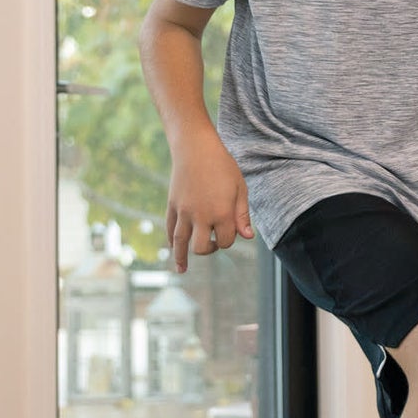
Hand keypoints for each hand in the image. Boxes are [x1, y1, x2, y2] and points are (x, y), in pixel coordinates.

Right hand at [166, 141, 253, 272]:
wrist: (195, 148)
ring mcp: (184, 212)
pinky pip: (170, 229)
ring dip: (181, 257)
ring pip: (180, 243)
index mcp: (222, 213)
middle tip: (214, 243)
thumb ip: (242, 214)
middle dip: (210, 249)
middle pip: (202, 247)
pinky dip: (171, 241)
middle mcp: (201, 216)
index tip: (231, 231)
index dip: (230, 239)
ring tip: (181, 270)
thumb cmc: (223, 166)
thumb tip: (247, 237)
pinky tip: (173, 248)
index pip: (227, 240)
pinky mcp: (172, 205)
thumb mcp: (240, 188)